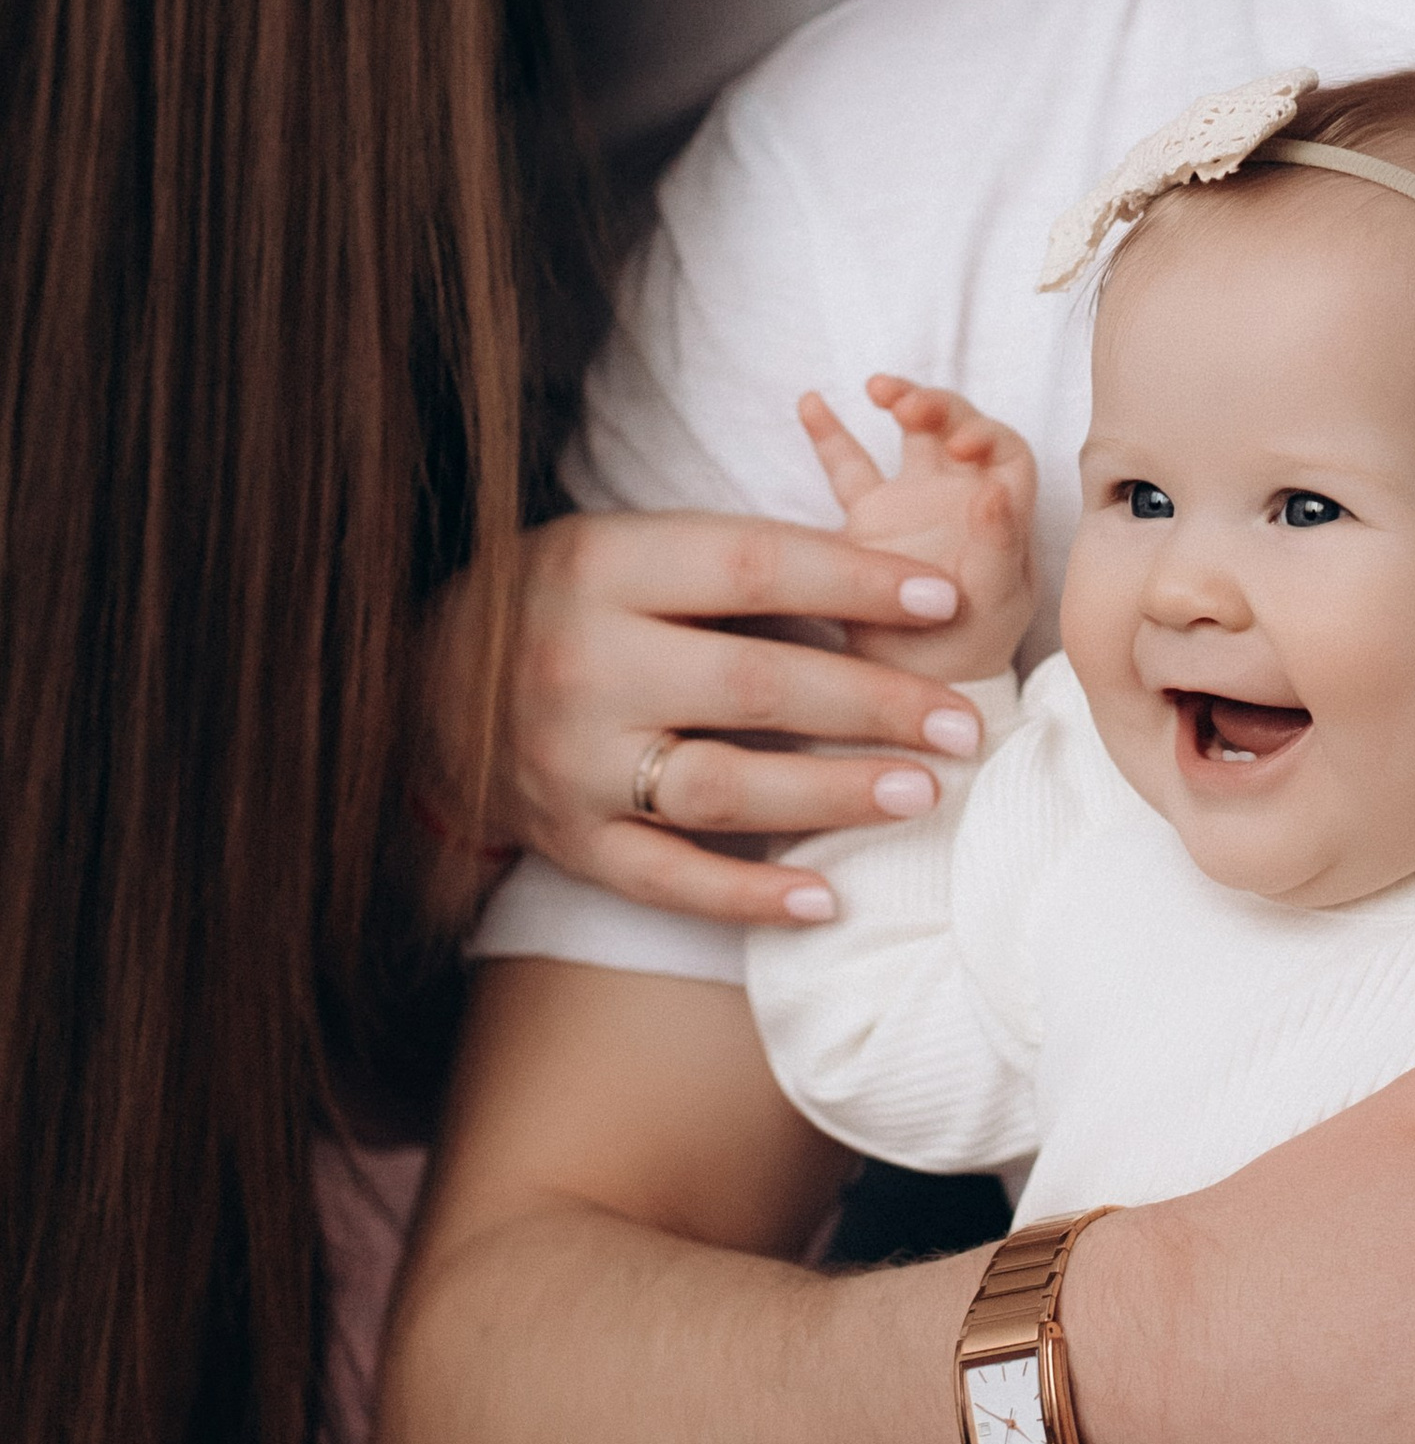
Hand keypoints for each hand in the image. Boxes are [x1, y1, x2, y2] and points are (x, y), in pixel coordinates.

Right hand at [425, 508, 1002, 929]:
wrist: (420, 690)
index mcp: (601, 564)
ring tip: (922, 791)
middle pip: (753, 685)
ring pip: (720, 786)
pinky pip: (666, 878)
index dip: (853, 581)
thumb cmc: (561, 600)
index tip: (944, 598)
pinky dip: (747, 896)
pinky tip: (826, 897)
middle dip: (873, 704)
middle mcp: (581, 662)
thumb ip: (730, 562)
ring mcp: (568, 761)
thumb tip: (886, 577)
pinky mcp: (566, 840)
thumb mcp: (624, 547)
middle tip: (964, 718)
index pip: (750, 566)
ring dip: (831, 796)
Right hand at [798, 379, 1036, 683]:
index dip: (986, 435)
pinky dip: (830, 434)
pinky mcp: (866, 520)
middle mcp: (961, 496)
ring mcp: (913, 504)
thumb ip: (999, 545)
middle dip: (939, 406)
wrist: (920, 691)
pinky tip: (812, 401)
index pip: (1004, 450)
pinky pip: (849, 468)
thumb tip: (995, 488)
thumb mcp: (997, 603)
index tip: (960, 443)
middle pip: (958, 427)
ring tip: (878, 388)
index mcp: (1002, 511)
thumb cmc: (976, 646)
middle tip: (910, 408)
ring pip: (910, 435)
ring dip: (901, 400)